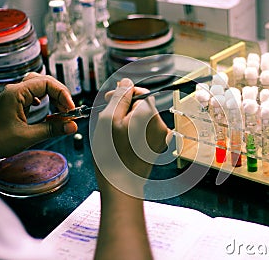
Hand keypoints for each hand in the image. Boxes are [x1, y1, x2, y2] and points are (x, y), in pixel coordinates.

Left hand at [0, 72, 77, 160]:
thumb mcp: (28, 136)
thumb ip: (52, 129)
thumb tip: (71, 126)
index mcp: (16, 93)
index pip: (47, 84)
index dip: (63, 95)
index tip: (70, 109)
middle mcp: (15, 91)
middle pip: (45, 81)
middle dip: (60, 94)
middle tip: (68, 110)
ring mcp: (15, 96)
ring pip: (40, 86)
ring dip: (54, 96)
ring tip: (61, 111)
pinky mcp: (15, 103)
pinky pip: (34, 94)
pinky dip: (46, 100)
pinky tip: (49, 110)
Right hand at [92, 78, 168, 196]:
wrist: (121, 186)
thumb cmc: (112, 156)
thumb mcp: (108, 119)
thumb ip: (119, 97)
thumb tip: (126, 82)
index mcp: (149, 114)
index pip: (140, 91)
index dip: (124, 94)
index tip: (110, 100)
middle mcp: (160, 124)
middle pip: (142, 105)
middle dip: (125, 109)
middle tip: (109, 121)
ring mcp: (161, 137)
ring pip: (142, 119)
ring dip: (128, 121)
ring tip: (114, 135)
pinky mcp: (158, 147)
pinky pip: (145, 131)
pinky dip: (134, 133)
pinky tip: (122, 143)